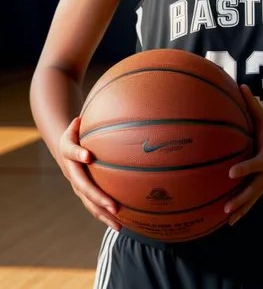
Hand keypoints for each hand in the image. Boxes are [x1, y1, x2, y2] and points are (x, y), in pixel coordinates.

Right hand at [58, 116, 121, 231]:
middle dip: (99, 197)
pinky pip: (94, 205)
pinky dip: (105, 216)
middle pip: (83, 187)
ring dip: (103, 214)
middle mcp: (72, 171)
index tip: (88, 155)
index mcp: (68, 151)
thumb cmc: (76, 132)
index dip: (79, 153)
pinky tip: (120, 225)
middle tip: (115, 206)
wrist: (64, 146)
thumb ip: (81, 121)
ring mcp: (77, 184)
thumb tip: (85, 115)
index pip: (72, 151)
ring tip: (119, 224)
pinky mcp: (84, 192)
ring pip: (89, 202)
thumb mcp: (76, 123)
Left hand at [224, 84, 262, 225]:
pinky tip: (228, 223)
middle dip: (240, 198)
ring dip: (240, 209)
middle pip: (252, 189)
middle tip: (226, 206)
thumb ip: (252, 107)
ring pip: (251, 199)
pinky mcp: (261, 191)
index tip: (230, 174)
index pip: (253, 165)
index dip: (243, 169)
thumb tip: (241, 86)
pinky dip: (241, 213)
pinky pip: (251, 204)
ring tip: (226, 217)